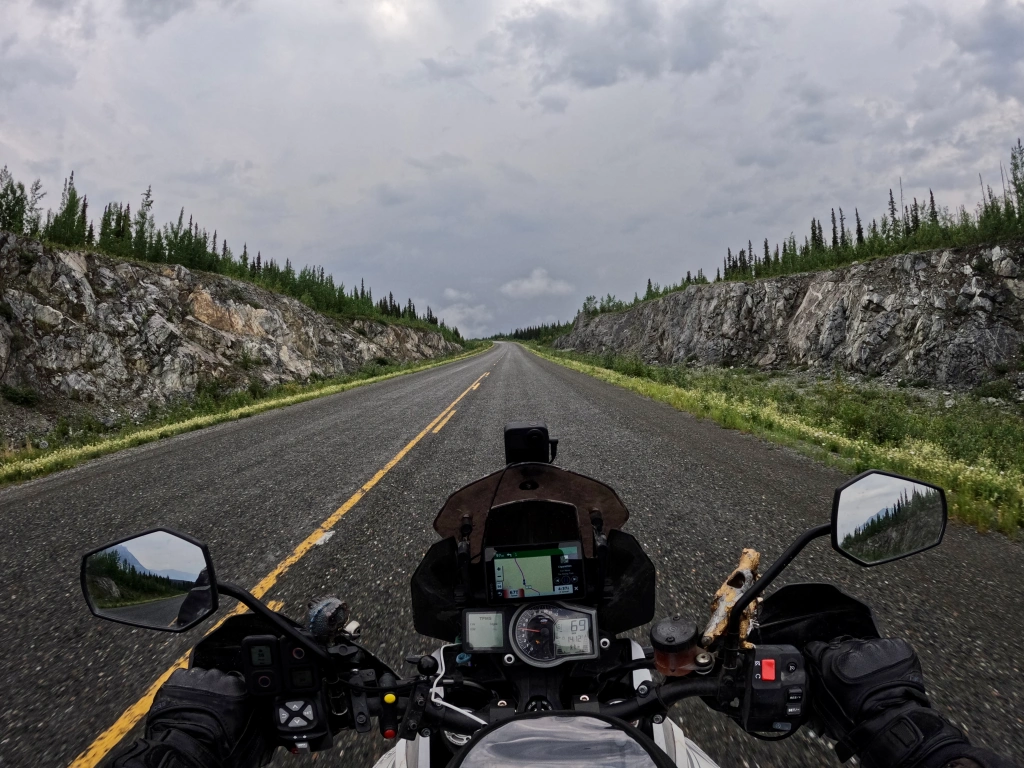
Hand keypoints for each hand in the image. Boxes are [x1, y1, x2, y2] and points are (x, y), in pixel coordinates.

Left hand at [145, 667, 269, 767]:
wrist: (187, 753)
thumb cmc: (218, 749)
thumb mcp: (252, 737)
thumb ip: (262, 719)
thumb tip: (268, 717)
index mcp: (240, 686)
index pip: (242, 684)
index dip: (236, 697)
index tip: (232, 707)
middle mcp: (220, 677)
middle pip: (220, 679)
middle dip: (217, 692)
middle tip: (214, 712)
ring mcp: (197, 677)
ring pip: (201, 678)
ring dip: (200, 689)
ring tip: (196, 710)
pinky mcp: (177, 679)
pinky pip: (182, 679)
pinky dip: (181, 689)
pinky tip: (183, 705)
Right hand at [805, 637, 965, 767]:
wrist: (892, 724)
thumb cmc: (857, 720)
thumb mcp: (823, 705)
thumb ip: (813, 685)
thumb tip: (809, 676)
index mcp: (829, 659)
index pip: (816, 647)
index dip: (818, 657)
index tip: (822, 663)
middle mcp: (851, 647)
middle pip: (842, 645)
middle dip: (844, 658)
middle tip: (852, 677)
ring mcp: (875, 646)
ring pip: (866, 646)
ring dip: (866, 658)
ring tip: (874, 678)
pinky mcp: (897, 648)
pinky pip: (889, 649)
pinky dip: (888, 659)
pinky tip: (889, 675)